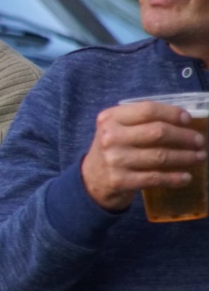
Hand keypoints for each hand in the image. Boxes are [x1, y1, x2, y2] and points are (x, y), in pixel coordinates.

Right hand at [81, 100, 207, 210]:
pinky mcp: (120, 180)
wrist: (92, 178)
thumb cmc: (113, 148)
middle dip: (184, 136)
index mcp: (110, 118)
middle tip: (199, 141)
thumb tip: (183, 120)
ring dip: (185, 157)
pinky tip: (186, 177)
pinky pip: (155, 178)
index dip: (172, 113)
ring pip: (160, 156)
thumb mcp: (117, 128)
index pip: (147, 110)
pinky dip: (174, 178)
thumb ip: (141, 121)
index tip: (188, 119)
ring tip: (199, 157)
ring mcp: (114, 160)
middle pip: (157, 132)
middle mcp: (110, 137)